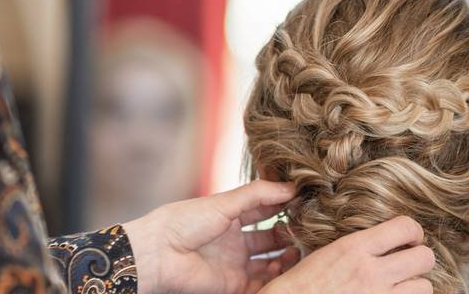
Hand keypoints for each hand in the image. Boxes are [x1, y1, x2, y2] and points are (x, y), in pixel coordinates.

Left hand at [122, 180, 299, 293]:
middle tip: (308, 227)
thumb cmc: (185, 222)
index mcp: (229, 216)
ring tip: (300, 248)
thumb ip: (257, 195)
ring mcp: (234, 263)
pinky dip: (276, 278)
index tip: (307, 199)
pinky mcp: (233, 285)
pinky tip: (286, 267)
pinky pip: (261, 284)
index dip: (283, 205)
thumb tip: (290, 185)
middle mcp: (234, 240)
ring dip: (287, 257)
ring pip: (270, 262)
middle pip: (270, 238)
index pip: (263, 209)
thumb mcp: (223, 203)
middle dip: (289, 233)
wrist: (160, 253)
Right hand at [262, 216, 435, 293]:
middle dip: (420, 258)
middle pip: (425, 257)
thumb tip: (379, 239)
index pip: (405, 227)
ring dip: (415, 285)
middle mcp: (372, 273)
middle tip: (408, 261)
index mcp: (355, 248)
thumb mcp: (326, 253)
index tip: (407, 237)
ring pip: (425, 286)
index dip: (412, 231)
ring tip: (400, 285)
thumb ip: (356, 246)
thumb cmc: (302, 284)